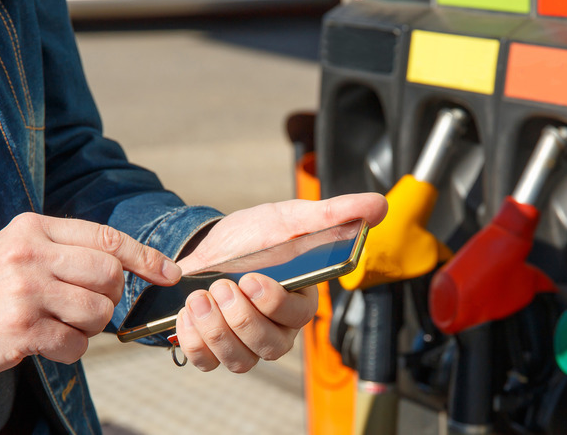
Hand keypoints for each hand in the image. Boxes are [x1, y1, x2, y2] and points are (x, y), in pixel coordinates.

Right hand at [0, 212, 180, 378]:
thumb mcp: (18, 249)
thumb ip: (65, 249)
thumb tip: (126, 264)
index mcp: (34, 228)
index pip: (106, 237)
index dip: (145, 257)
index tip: (169, 273)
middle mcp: (31, 253)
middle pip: (109, 276)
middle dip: (109, 299)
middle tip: (85, 308)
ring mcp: (26, 291)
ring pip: (98, 313)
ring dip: (89, 328)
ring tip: (58, 326)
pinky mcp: (22, 329)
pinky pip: (76, 345)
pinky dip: (69, 351)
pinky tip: (44, 344)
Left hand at [174, 193, 386, 371]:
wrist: (212, 245)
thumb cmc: (257, 236)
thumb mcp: (291, 218)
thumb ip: (333, 214)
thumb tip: (378, 206)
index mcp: (299, 301)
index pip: (298, 316)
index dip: (274, 304)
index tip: (252, 279)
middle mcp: (276, 329)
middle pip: (269, 346)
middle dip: (240, 318)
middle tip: (221, 285)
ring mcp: (245, 344)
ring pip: (239, 360)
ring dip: (215, 330)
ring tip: (199, 297)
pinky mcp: (215, 349)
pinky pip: (206, 361)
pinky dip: (193, 341)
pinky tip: (187, 312)